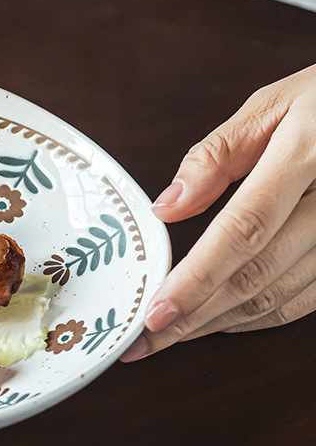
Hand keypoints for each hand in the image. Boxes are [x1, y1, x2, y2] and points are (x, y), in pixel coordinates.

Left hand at [121, 63, 315, 361]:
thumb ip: (217, 155)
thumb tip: (167, 206)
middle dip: (195, 317)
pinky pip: (306, 299)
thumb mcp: (275, 104)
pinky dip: (260, 316)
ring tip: (173, 334)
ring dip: (222, 323)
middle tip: (145, 341)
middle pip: (259, 277)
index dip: (197, 279)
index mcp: (310, 154)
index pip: (244, 230)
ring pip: (282, 299)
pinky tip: (222, 318)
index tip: (156, 313)